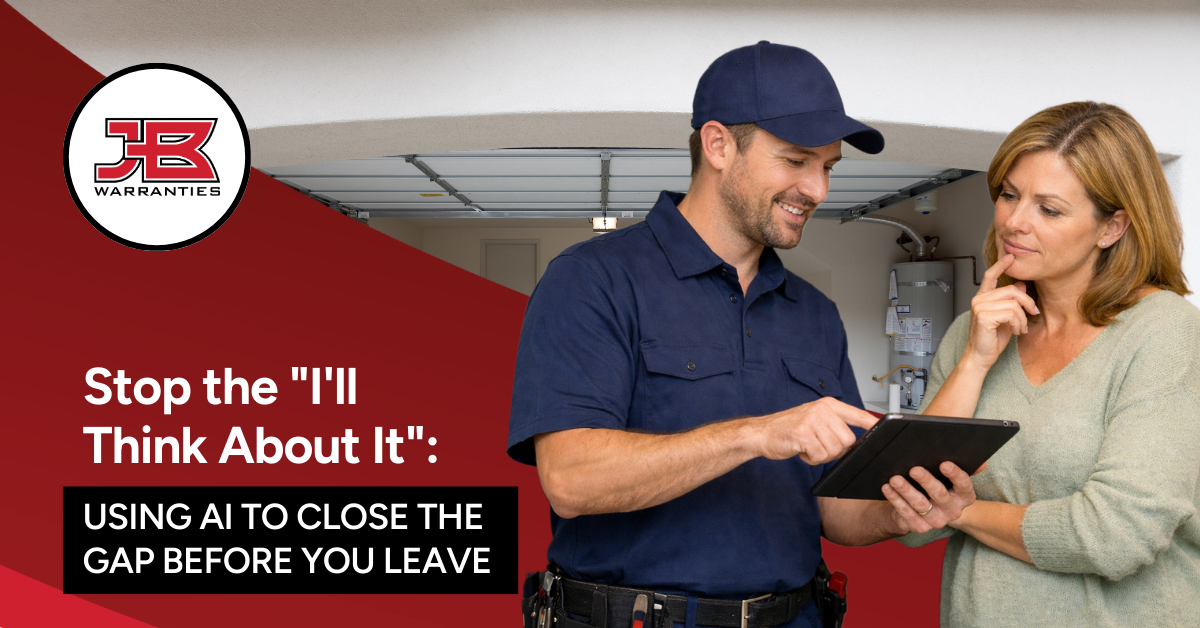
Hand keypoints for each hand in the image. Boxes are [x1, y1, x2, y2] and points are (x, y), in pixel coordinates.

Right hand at [756, 397, 877, 464]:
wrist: (761, 433)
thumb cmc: (788, 429)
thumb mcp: (814, 419)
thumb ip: (835, 425)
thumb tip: (857, 441)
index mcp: (828, 404)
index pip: (859, 414)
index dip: (872, 426)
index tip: (886, 431)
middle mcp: (821, 409)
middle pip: (849, 440)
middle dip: (836, 451)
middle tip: (819, 447)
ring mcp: (812, 420)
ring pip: (835, 450)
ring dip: (822, 456)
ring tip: (808, 447)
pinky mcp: (803, 433)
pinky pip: (820, 455)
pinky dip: (811, 459)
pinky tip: (801, 451)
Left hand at [881, 462, 975, 533]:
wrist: (918, 510)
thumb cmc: (933, 487)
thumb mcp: (947, 478)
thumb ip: (960, 468)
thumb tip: (982, 462)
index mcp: (964, 497)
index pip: (964, 486)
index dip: (955, 475)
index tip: (944, 464)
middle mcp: (953, 511)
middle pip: (940, 495)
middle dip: (927, 481)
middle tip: (915, 469)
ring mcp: (937, 521)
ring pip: (921, 505)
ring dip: (907, 490)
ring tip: (895, 479)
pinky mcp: (920, 528)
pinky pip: (907, 513)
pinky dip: (896, 499)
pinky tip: (887, 488)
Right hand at [963, 255, 1039, 369]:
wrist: (981, 356)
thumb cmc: (992, 338)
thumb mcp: (1006, 317)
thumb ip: (1011, 301)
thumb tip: (1021, 285)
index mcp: (983, 297)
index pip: (991, 276)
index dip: (1001, 265)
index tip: (1011, 257)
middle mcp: (979, 299)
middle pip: (1011, 290)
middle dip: (1027, 303)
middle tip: (1034, 314)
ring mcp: (979, 307)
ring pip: (1013, 303)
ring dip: (1023, 318)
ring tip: (1021, 328)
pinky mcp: (984, 316)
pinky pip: (1011, 313)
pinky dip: (1018, 323)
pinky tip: (1015, 331)